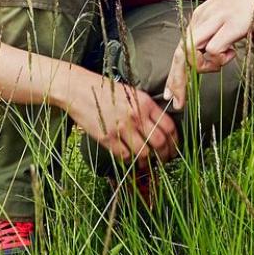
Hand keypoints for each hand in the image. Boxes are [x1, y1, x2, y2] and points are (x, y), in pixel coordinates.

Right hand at [58, 71, 178, 164]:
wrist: (79, 90)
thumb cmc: (107, 91)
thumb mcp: (132, 93)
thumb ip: (147, 108)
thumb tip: (161, 127)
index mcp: (144, 103)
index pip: (168, 126)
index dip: (174, 140)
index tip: (174, 147)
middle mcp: (135, 115)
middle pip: (159, 142)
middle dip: (166, 155)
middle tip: (165, 160)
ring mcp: (121, 128)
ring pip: (144, 153)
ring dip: (149, 162)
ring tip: (149, 164)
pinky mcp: (107, 138)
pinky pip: (125, 156)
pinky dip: (131, 162)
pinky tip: (133, 162)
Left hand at [164, 0, 253, 109]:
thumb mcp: (230, 17)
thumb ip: (219, 34)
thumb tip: (214, 55)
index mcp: (201, 17)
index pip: (180, 49)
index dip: (175, 75)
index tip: (173, 95)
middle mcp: (203, 18)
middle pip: (179, 55)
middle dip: (176, 83)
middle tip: (177, 103)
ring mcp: (216, 20)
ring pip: (192, 53)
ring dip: (205, 68)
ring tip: (229, 54)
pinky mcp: (232, 24)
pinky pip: (214, 50)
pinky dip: (220, 58)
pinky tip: (233, 50)